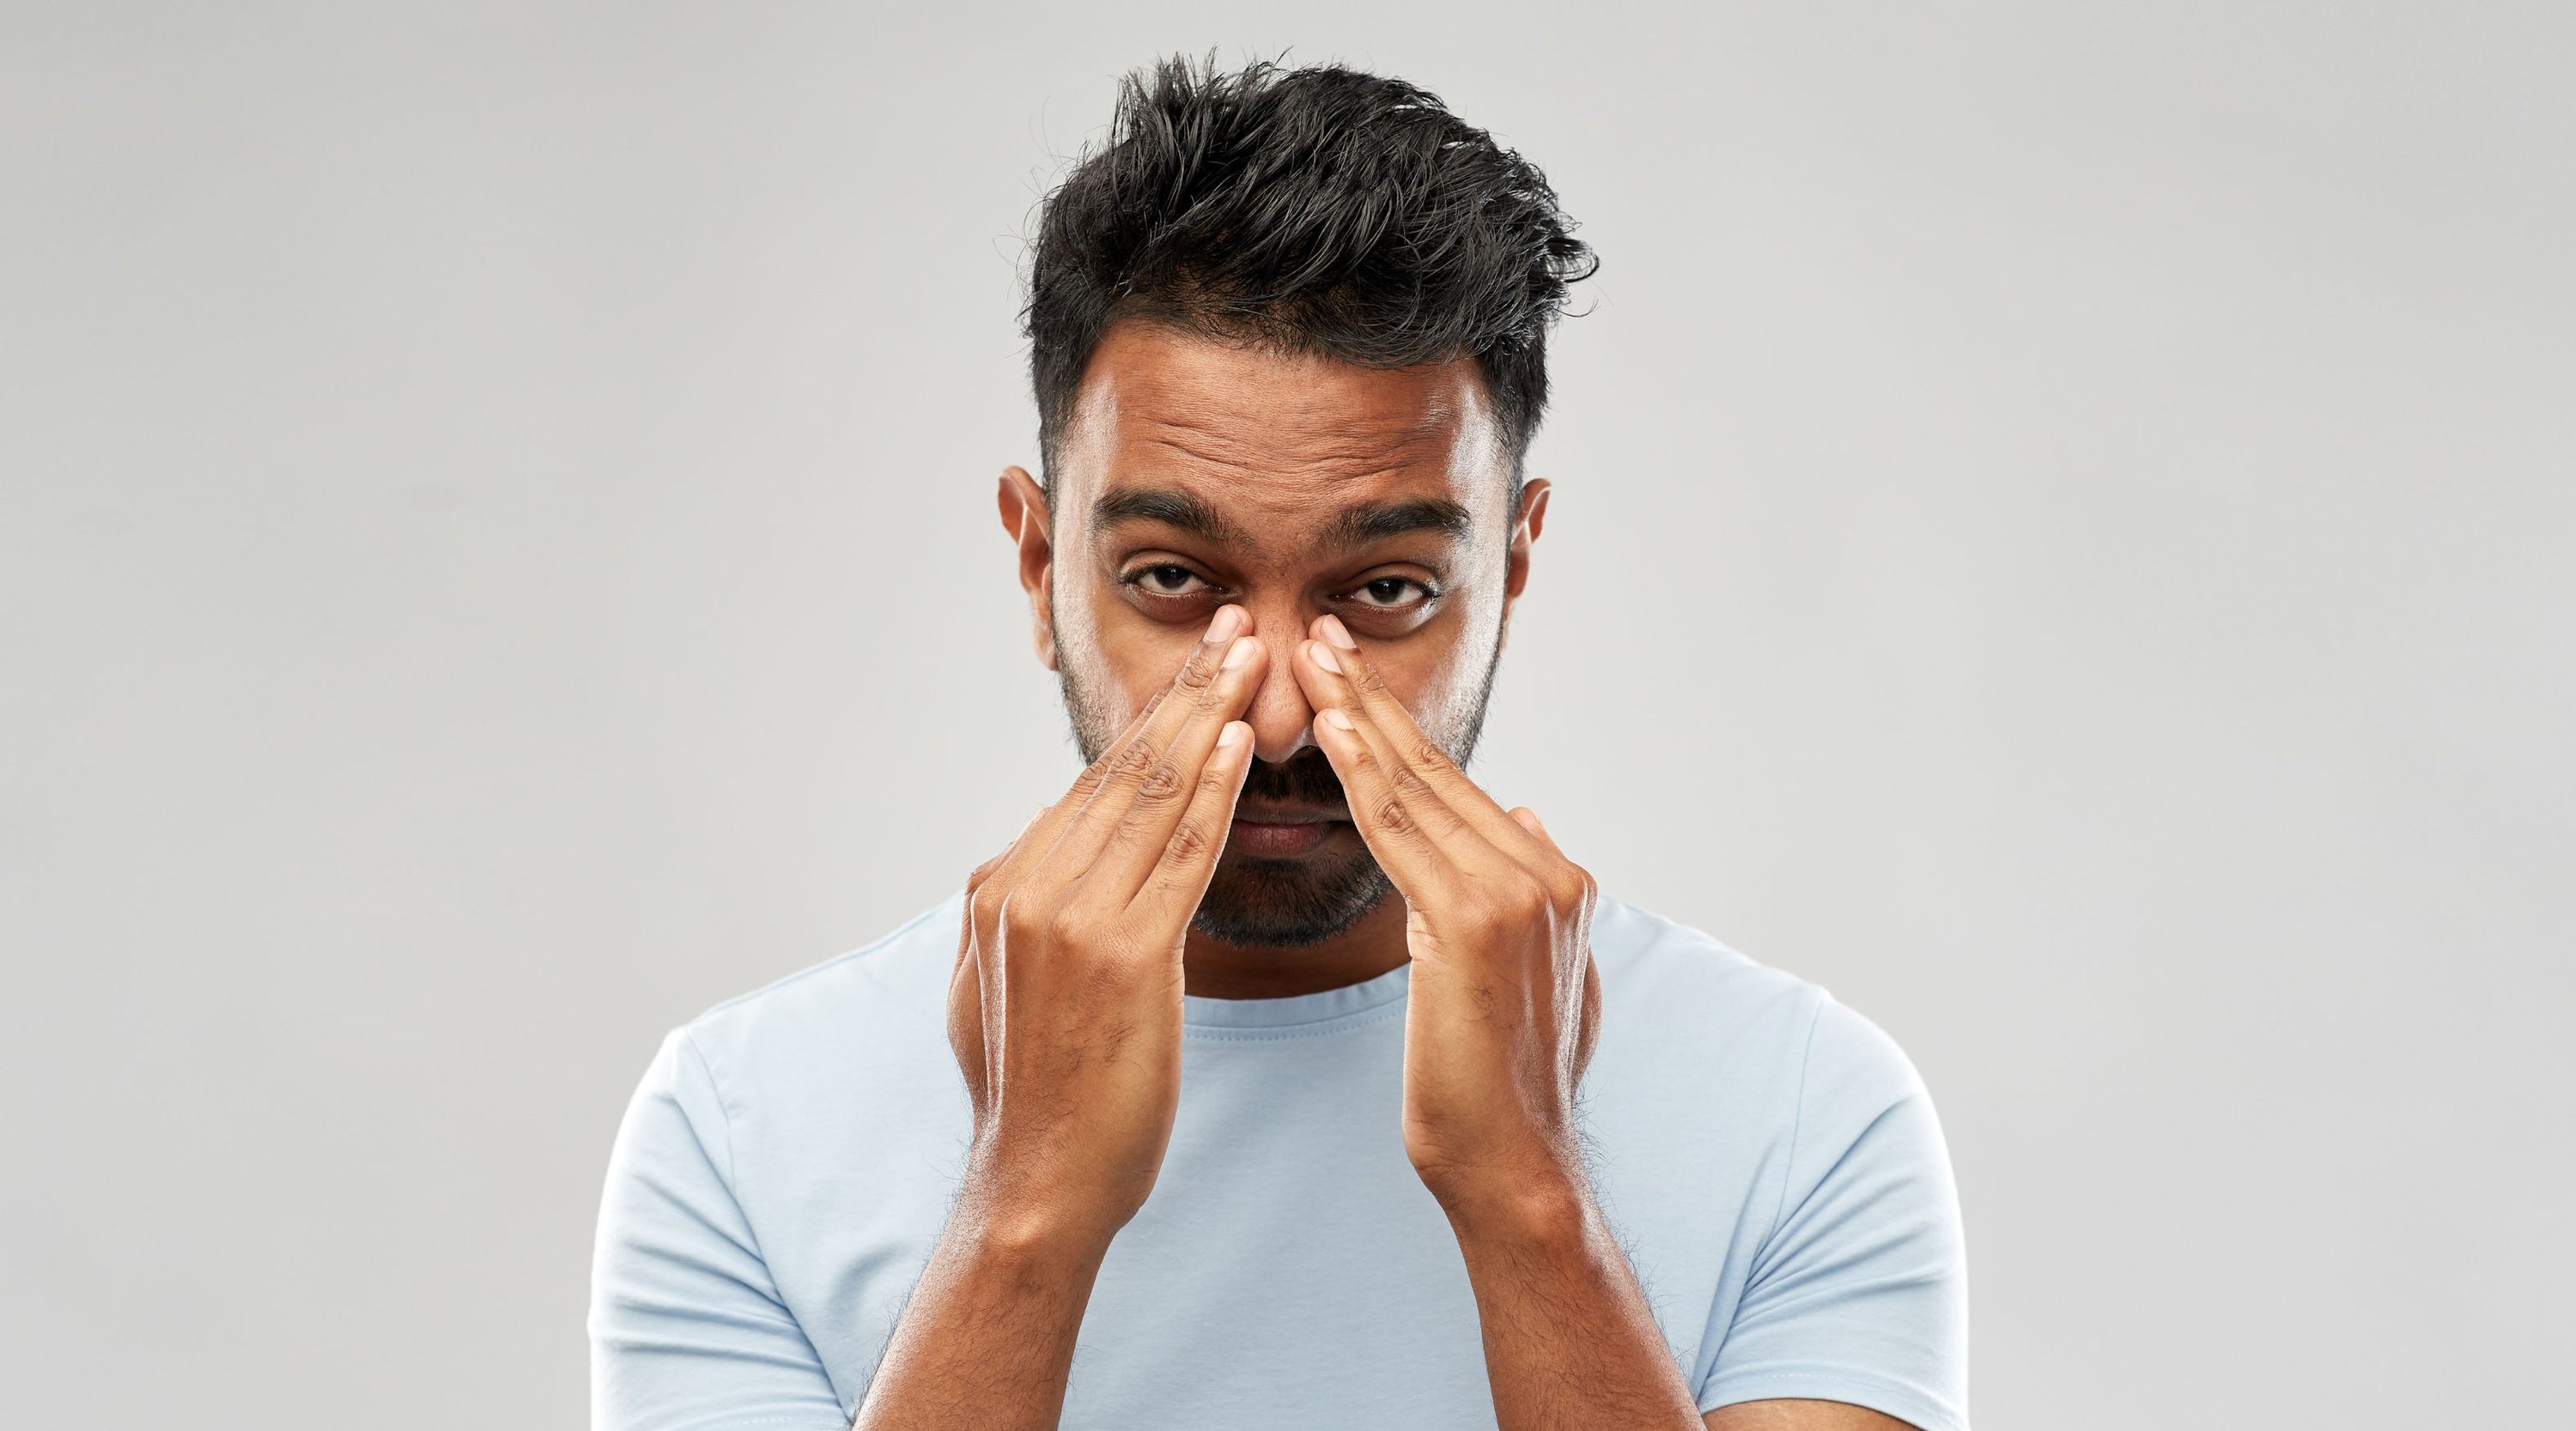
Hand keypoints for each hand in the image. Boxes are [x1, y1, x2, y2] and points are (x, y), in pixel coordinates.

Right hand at [947, 605, 1265, 1247]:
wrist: (1035, 1189)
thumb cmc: (1036, 1104)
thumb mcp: (988, 991)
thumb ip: (1006, 918)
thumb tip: (1014, 862)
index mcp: (1001, 888)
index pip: (1093, 787)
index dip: (1151, 723)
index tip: (1195, 671)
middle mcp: (1027, 886)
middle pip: (1123, 770)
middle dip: (1185, 691)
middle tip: (1231, 625)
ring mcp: (1072, 918)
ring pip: (1153, 796)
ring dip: (1209, 716)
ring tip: (1250, 655)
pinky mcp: (1124, 956)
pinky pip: (1180, 855)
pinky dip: (1213, 792)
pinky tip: (1242, 742)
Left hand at [1292, 614, 1602, 1218]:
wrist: (1515, 1166)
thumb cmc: (1504, 1090)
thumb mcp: (1540, 975)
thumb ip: (1534, 894)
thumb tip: (1530, 819)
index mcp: (1557, 879)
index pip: (1458, 788)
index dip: (1400, 728)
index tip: (1351, 676)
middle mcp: (1546, 871)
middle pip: (1438, 771)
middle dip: (1373, 698)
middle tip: (1319, 634)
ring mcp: (1518, 891)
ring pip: (1417, 789)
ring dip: (1359, 716)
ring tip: (1312, 659)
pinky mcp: (1475, 921)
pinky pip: (1402, 833)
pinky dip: (1363, 776)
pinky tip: (1330, 731)